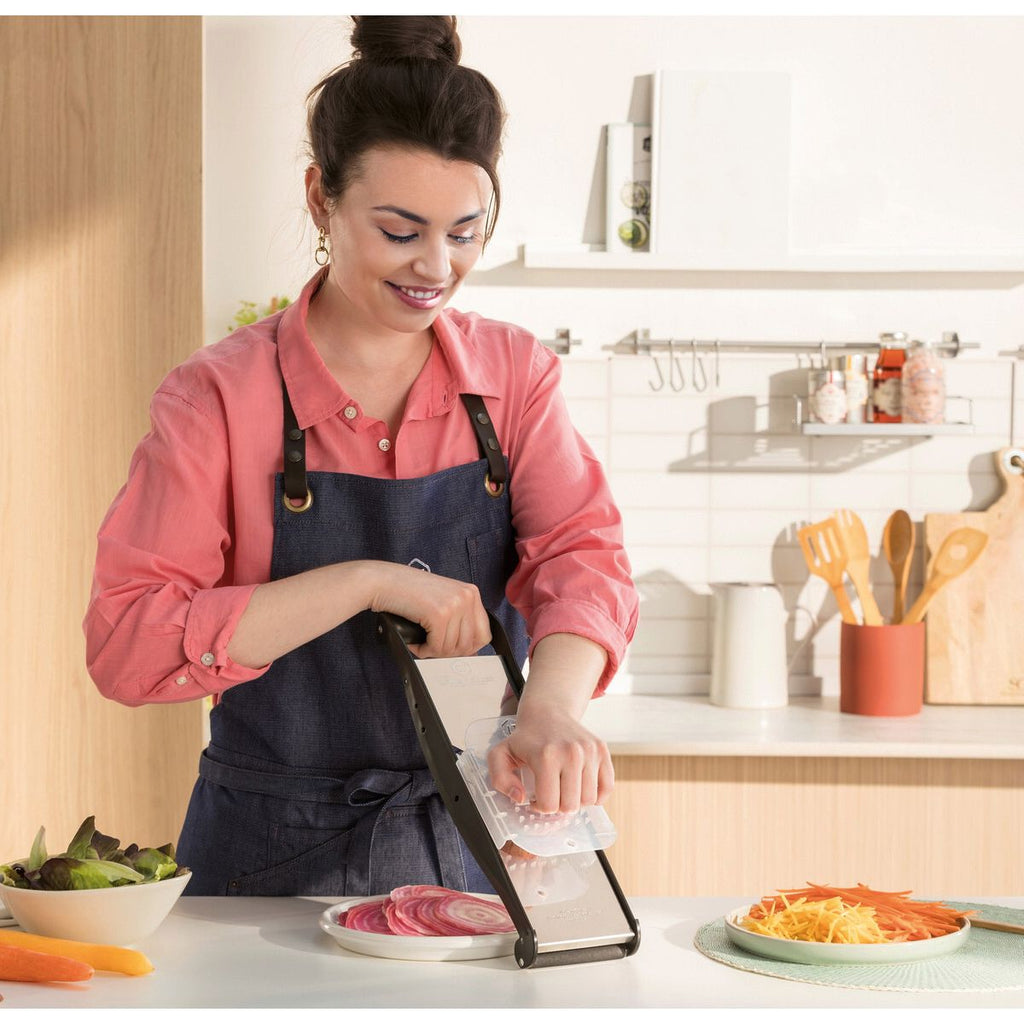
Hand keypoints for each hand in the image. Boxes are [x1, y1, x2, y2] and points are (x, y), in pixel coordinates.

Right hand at [367, 562, 490, 658]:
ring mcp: (455, 604)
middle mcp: (467, 597)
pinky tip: (415, 642)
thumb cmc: (408, 591)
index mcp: (471, 593)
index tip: (452, 650)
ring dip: (433, 651)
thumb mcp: (443, 601)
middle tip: (432, 648)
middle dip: (448, 653)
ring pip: (452, 648)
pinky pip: (437, 647)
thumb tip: (469, 652)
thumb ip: (458, 621)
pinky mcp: (439, 614)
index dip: (468, 649)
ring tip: (421, 643)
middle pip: (469, 645)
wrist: (384, 581)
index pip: (484, 634)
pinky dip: (424, 650)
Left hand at [486, 703, 613, 813]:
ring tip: (564, 787)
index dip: (539, 807)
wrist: (547, 712)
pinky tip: (580, 787)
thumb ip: (500, 780)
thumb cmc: (525, 738)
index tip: (535, 797)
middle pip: (571, 806)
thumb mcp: (501, 755)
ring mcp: (589, 751)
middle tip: (550, 793)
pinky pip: (607, 788)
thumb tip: (521, 798)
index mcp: (546, 756)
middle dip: (558, 806)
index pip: (549, 805)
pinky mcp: (602, 750)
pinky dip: (596, 795)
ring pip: (589, 800)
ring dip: (576, 800)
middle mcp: (571, 753)